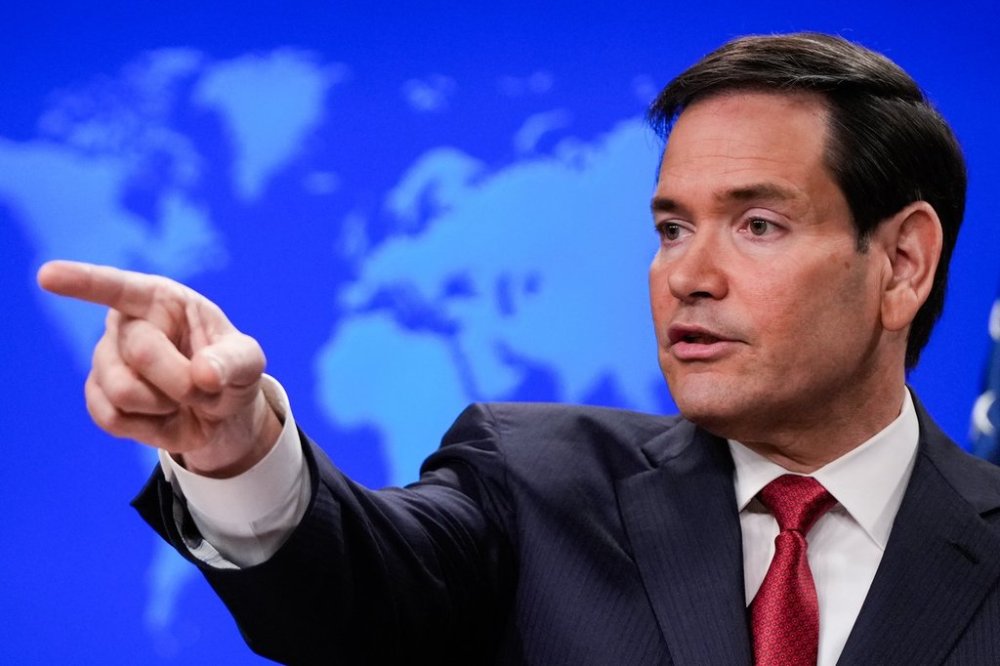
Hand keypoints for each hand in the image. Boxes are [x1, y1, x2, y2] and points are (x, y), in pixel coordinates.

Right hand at [37, 260, 282, 476]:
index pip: (119, 287)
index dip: (83, 281)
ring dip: (164, 406)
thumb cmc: (230, 372)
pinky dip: (149, 428)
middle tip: (204, 386)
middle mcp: (126, 324)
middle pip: (140, 353)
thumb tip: (204, 374)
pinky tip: (162, 415)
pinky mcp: (97, 396)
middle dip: (182, 380)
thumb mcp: (248, 363)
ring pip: (122, 392)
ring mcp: (106, 360)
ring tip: (181, 399)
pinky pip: (112, 419)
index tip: (48, 275)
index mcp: (163, 300)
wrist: (218, 414)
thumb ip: (235, 363)